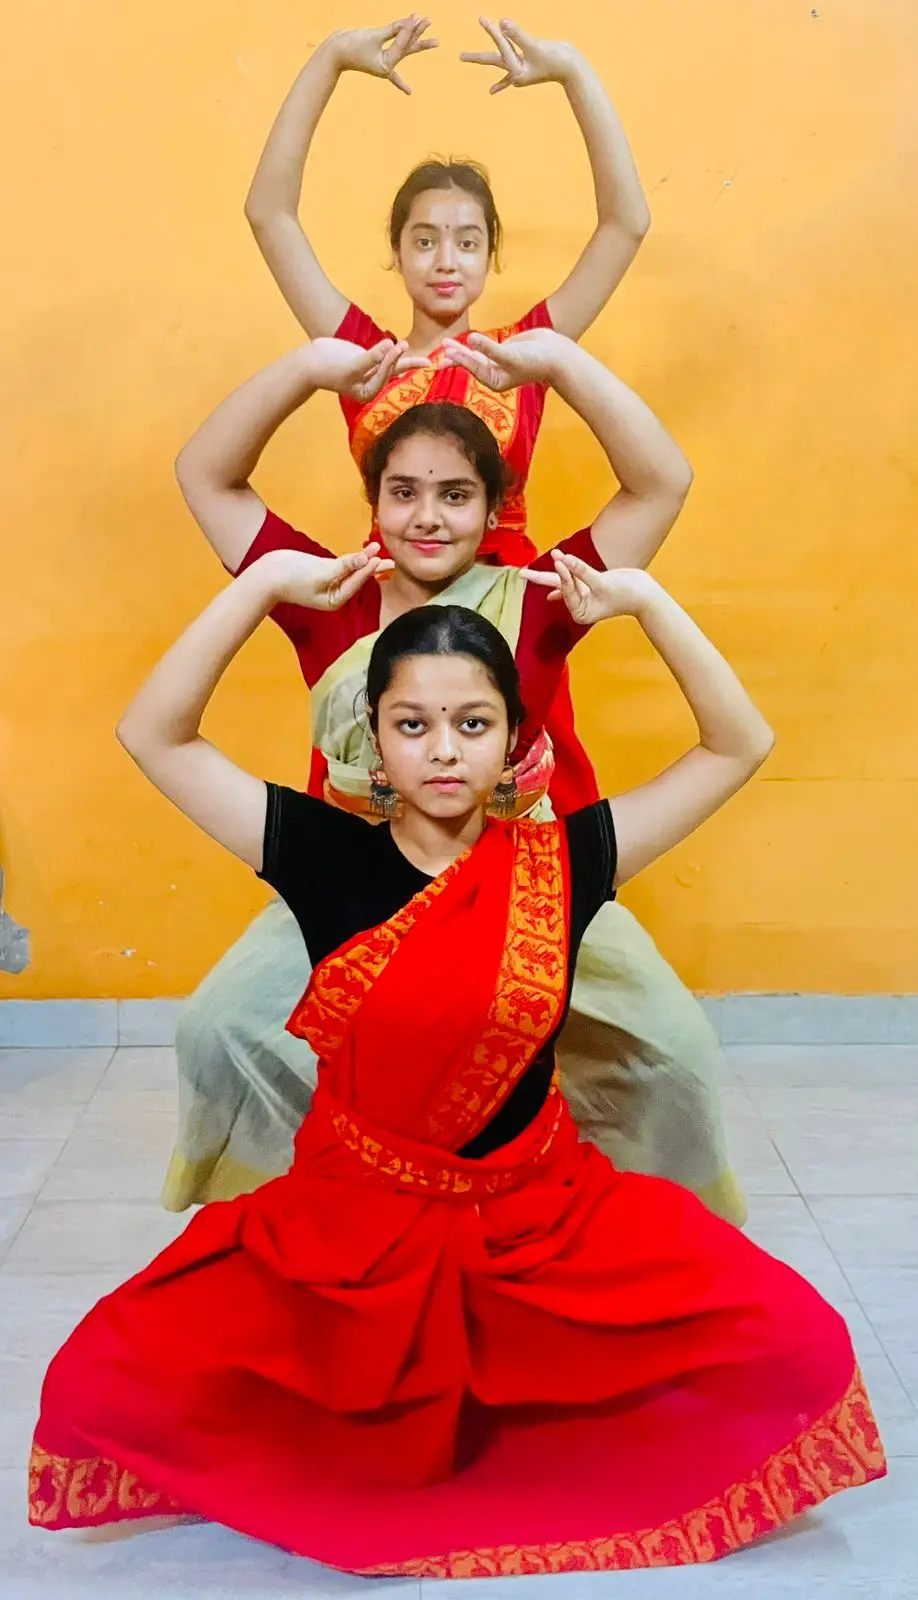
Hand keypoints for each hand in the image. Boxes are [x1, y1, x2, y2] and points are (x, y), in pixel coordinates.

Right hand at [269, 545, 393, 610]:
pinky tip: (362, 553)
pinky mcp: (324, 572)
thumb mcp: (320, 572)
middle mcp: (335, 594)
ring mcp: (330, 583)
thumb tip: (363, 559)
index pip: (355, 583)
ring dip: (365, 561)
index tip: (377, 558)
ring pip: (352, 571)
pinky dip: (353, 559)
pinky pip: (343, 566)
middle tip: (391, 561)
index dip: (367, 570)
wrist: (267, 575)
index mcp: (335, 600)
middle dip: (373, 568)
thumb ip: (343, 566)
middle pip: (358, 579)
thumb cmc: (291, 577)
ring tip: (379, 551)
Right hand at [306, 337, 427, 402]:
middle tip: (422, 357)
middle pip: (391, 371)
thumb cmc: (328, 368)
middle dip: (405, 363)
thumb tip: (390, 345)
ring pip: (389, 363)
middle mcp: (371, 384)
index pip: (384, 376)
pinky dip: (391, 351)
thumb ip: (371, 357)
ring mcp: (369, 371)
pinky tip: (402, 347)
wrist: (310, 361)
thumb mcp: (351, 365)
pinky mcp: (366, 359)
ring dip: (400, 356)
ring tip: (413, 347)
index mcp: (368, 392)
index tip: (396, 346)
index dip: (390, 361)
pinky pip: (382, 355)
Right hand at [329, 14, 437, 93]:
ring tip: (431, 34)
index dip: (407, 30)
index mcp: (387, 65)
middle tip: (429, 21)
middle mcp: (388, 66)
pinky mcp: (379, 59)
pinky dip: (400, 82)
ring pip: (403, 49)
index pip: (401, 44)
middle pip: (407, 47)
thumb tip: (409, 22)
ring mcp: (384, 62)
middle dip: (418, 33)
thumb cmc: (351, 45)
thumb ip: (392, 30)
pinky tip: (410, 93)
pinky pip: (392, 72)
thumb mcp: (373, 36)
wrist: (333, 53)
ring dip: (415, 39)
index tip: (414, 17)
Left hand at [437, 328, 565, 390]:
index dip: (460, 359)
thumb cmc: (534, 360)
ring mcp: (497, 362)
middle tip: (441, 348)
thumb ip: (489, 348)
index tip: (448, 352)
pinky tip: (464, 340)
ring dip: (462, 349)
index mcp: (494, 381)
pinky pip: (483, 348)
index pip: (474, 368)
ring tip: (447, 343)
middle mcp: (494, 374)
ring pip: (475, 355)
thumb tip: (471, 340)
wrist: (554, 354)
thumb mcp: (509, 355)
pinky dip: (474, 344)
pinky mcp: (501, 351)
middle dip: (456, 356)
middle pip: (471, 364)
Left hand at [460, 18, 575, 93]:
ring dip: (486, 61)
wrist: (572, 69)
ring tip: (468, 61)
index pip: (501, 46)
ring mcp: (520, 72)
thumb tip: (502, 23)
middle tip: (460, 57)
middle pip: (492, 60)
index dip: (493, 32)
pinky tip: (491, 92)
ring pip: (499, 63)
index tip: (482, 19)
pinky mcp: (526, 70)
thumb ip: (518, 34)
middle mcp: (515, 73)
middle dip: (476, 57)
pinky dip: (501, 84)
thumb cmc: (556, 58)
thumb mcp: (535, 45)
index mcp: (515, 69)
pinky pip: (509, 77)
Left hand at [522, 554, 656, 625]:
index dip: (563, 575)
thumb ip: (581, 571)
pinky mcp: (589, 586)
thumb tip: (562, 559)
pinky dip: (562, 579)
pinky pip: (571, 581)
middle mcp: (579, 606)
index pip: (566, 590)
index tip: (559, 558)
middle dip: (539, 580)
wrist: (645, 594)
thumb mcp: (602, 582)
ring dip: (551, 574)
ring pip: (562, 582)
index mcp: (580, 611)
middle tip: (520, 573)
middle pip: (556, 588)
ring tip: (527, 574)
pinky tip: (549, 588)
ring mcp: (584, 596)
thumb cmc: (626, 592)